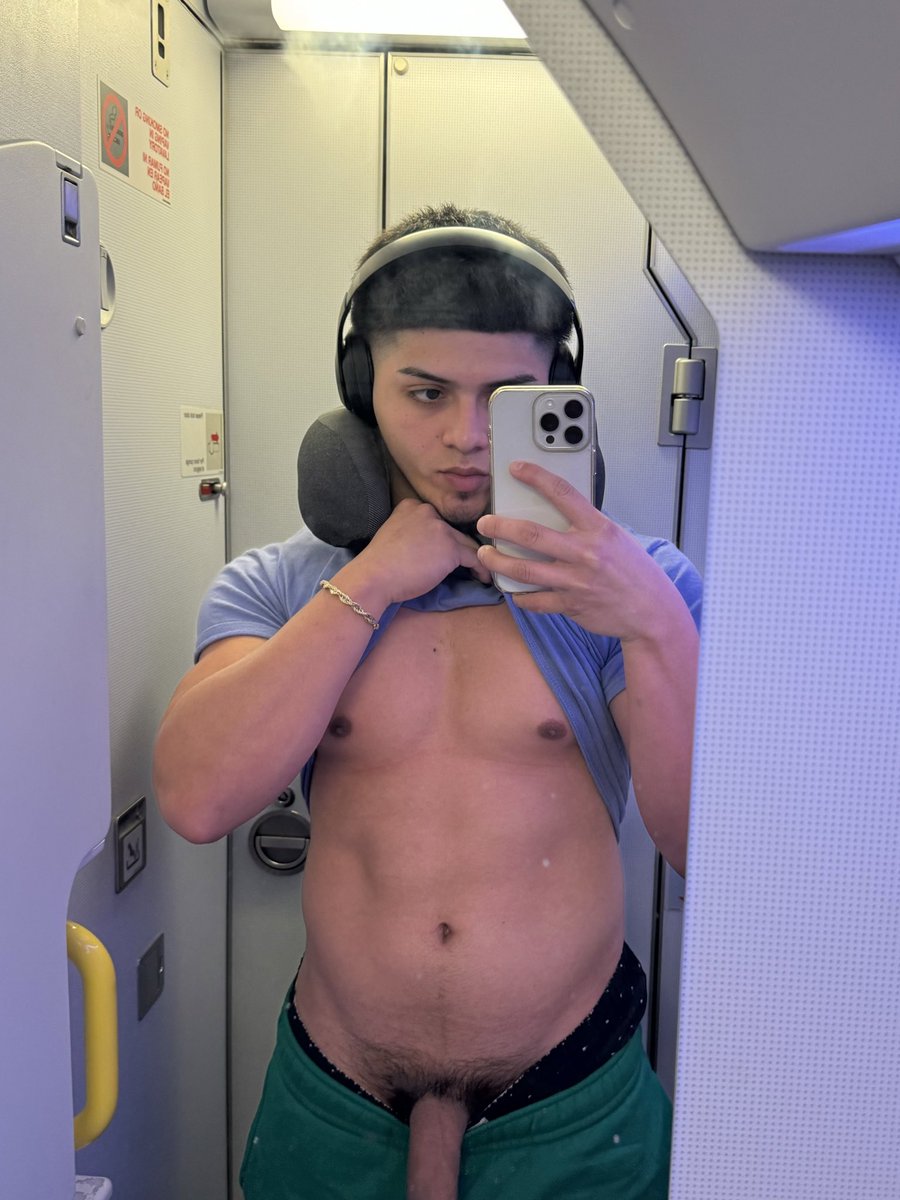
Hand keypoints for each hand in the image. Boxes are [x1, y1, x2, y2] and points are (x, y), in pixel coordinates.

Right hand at [358, 498, 492, 604]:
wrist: (374, 576)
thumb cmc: (379, 565)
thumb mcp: (394, 536)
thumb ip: (413, 534)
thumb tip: (431, 550)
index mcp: (411, 506)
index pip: (436, 521)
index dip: (443, 538)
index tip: (445, 553)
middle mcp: (427, 511)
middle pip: (452, 532)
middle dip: (458, 548)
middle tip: (465, 565)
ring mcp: (440, 528)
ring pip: (465, 544)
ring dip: (474, 559)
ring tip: (479, 572)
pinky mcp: (451, 548)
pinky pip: (474, 558)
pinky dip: (481, 569)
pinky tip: (482, 578)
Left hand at [475, 461, 684, 641]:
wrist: (652, 612)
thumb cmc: (636, 572)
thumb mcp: (617, 538)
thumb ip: (588, 527)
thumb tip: (556, 515)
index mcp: (598, 529)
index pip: (563, 493)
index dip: (536, 477)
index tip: (516, 468)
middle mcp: (585, 552)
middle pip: (530, 534)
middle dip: (500, 527)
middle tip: (485, 523)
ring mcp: (575, 581)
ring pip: (524, 569)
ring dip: (498, 561)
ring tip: (485, 555)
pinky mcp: (570, 605)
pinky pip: (534, 600)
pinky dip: (519, 595)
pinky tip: (511, 589)